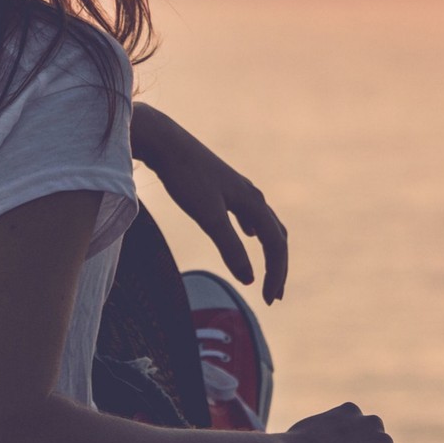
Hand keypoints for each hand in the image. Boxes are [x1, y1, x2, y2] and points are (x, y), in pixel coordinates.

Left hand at [130, 103, 289, 302]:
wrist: (165, 142)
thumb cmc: (186, 178)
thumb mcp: (208, 216)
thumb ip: (229, 247)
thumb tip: (248, 279)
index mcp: (253, 202)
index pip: (276, 244)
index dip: (276, 273)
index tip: (267, 300)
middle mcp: (252, 195)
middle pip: (277, 235)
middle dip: (278, 266)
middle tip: (273, 295)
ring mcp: (238, 189)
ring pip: (266, 222)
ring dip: (270, 249)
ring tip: (267, 271)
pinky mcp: (223, 186)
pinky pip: (249, 211)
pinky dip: (255, 229)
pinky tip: (248, 232)